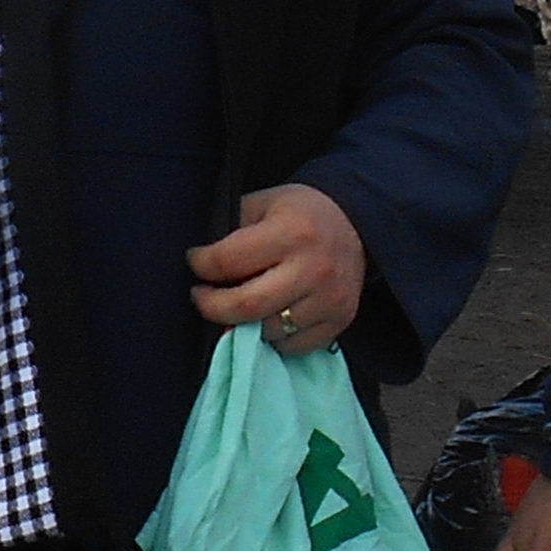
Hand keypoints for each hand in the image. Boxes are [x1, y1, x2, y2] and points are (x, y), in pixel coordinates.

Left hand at [188, 181, 367, 354]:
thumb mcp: (262, 204)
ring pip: (267, 331)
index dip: (201, 265)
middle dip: (211, 306)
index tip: (195, 263)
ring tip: (235, 306)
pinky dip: (272, 338)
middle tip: (201, 296)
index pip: (228, 262)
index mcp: (291, 232)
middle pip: (246, 306)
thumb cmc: (299, 213)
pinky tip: (266, 318)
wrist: (355, 222)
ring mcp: (329, 299)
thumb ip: (232, 231)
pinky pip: (292, 346)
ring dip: (242, 324)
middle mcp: (313, 268)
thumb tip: (202, 268)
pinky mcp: (339, 320)